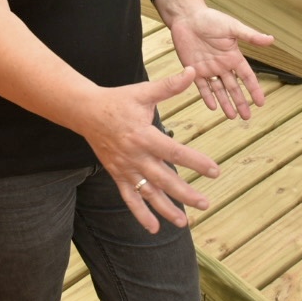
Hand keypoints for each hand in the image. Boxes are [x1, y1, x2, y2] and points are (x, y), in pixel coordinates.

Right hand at [80, 66, 221, 233]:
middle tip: (205, 203)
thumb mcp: (143, 92)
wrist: (85, 112)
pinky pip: (130, 198)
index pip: (174, 152)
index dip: (195, 162)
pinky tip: (155, 228)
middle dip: (185, 193)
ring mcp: (125, 168)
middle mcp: (135, 156)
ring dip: (166, 209)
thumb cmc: (118, 100)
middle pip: (164, 178)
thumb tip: (192, 72)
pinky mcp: (117, 175)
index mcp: (144, 135)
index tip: (215, 170)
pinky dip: (141, 214)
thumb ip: (169, 86)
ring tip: (184, 222)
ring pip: (148, 193)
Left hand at [166, 7, 271, 119]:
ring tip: (232, 117)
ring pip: (219, 91)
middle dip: (241, 102)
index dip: (254, 90)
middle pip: (234, 88)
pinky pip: (202, 87)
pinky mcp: (193, 70)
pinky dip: (207, 97)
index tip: (261, 103)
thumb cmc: (210, 18)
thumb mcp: (232, 27)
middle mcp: (222, 65)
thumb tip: (271, 39)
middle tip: (247, 117)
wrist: (187, 17)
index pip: (247, 77)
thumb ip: (250, 36)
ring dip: (226, 103)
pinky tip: (213, 107)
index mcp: (233, 56)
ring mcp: (208, 69)